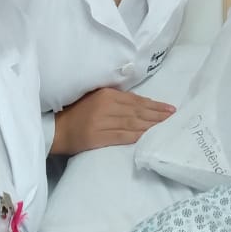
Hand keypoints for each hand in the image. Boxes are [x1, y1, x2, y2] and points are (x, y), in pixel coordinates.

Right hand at [51, 87, 174, 153]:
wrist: (56, 129)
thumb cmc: (76, 112)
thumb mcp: (95, 98)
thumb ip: (115, 99)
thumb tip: (141, 104)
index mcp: (106, 94)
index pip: (136, 100)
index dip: (154, 105)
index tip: (169, 108)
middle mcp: (106, 106)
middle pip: (138, 111)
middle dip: (157, 115)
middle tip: (173, 118)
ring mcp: (102, 122)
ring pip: (133, 123)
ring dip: (151, 125)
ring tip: (166, 126)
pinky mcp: (99, 137)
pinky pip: (123, 136)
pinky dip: (137, 136)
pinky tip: (149, 137)